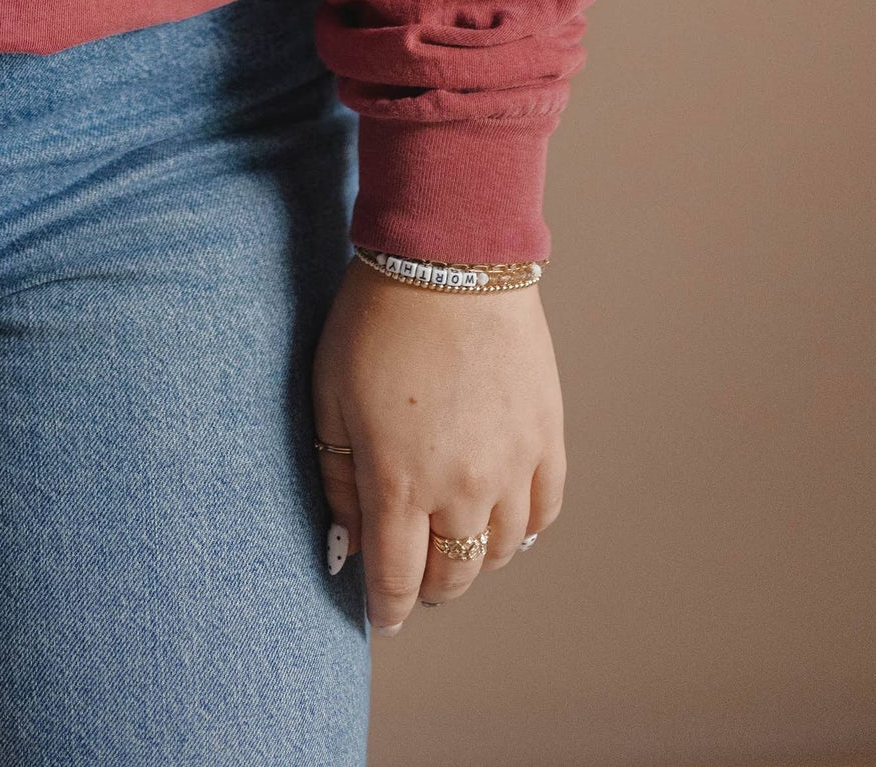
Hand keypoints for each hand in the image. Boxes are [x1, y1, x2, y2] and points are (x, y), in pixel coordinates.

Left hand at [312, 257, 564, 634]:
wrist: (450, 259)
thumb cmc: (376, 321)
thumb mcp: (330, 396)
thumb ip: (337, 477)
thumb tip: (350, 540)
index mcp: (398, 481)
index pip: (396, 579)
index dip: (387, 607)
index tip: (383, 617)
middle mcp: (460, 487)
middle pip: (454, 575)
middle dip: (430, 588)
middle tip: (416, 581)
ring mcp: (511, 465)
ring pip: (500, 551)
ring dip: (475, 560)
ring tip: (454, 545)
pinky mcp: (546, 436)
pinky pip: (544, 511)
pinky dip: (524, 528)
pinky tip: (504, 522)